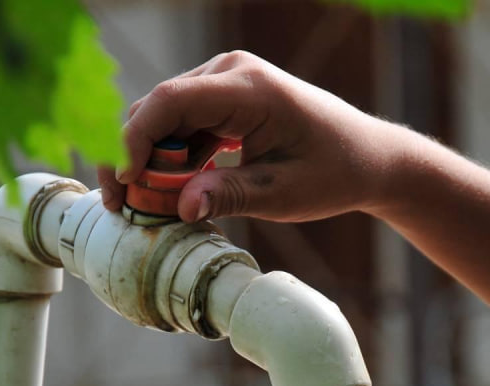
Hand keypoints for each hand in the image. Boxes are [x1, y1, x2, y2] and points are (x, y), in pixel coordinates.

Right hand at [97, 51, 407, 222]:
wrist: (367, 157)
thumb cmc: (334, 172)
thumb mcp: (283, 193)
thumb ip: (230, 195)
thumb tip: (180, 209)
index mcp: (248, 87)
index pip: (170, 102)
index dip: (136, 141)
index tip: (124, 186)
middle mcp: (230, 73)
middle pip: (157, 108)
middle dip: (133, 156)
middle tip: (122, 208)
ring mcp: (225, 83)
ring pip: (164, 118)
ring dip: (148, 160)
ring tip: (139, 208)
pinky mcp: (224, 100)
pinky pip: (182, 125)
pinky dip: (169, 158)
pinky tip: (165, 194)